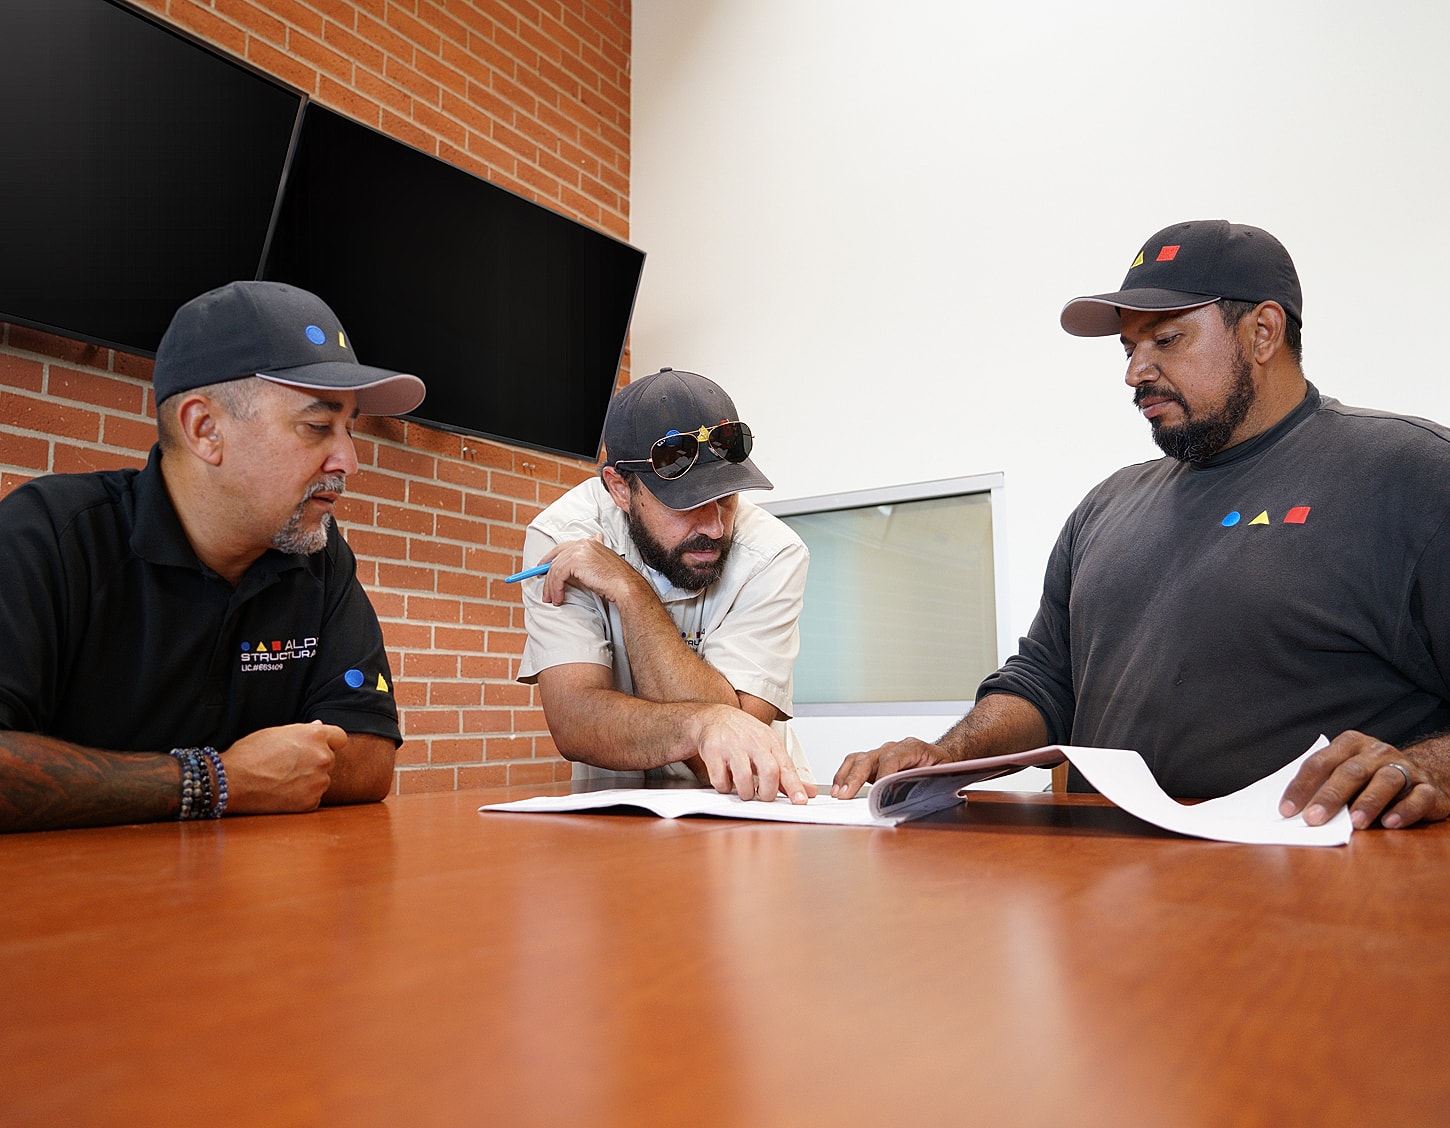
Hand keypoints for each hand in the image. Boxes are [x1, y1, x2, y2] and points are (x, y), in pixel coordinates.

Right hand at [221, 720, 346, 813]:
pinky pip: (313, 798)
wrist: (232, 781)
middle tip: (290, 766)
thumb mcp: (276, 733)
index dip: (329, 742)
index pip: (340, 738)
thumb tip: (319, 726)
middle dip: (315, 762)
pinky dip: (302, 797)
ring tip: (282, 780)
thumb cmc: (250, 753)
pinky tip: (282, 793)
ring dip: (309, 780)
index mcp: (315, 736)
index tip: (320, 747)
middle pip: (329, 760)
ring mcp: (318, 781)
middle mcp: (322, 757)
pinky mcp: (311, 802)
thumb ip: (303, 731)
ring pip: (321, 780)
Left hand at [538, 536, 641, 605]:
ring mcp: (578, 550)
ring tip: (552, 599)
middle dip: (548, 577)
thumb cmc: (615, 580)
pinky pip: (558, 576)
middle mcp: (583, 543)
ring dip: (551, 587)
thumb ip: (586, 563)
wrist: (624, 585)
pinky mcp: (575, 561)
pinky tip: (559, 598)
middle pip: (556, 559)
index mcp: (589, 542)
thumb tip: (573, 568)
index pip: (563, 548)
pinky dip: (556, 589)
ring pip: (555, 569)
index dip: (549, 558)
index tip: (542, 569)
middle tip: (545, 592)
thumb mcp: (598, 566)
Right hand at [687, 705, 814, 803]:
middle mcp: (753, 742)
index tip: (800, 801)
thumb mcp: (768, 747)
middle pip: (769, 771)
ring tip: (745, 791)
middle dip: (768, 793)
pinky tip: (727, 782)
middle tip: (763, 797)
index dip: (794, 786)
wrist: (714, 717)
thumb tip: (808, 791)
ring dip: (746, 793)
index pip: (787, 766)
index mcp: (770, 742)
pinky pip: (720, 780)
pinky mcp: (713, 752)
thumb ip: (786, 772)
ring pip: (744, 778)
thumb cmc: (744, 734)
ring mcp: (732, 746)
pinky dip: (725, 788)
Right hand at [832, 738, 949, 798]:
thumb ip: (929, 781)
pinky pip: (854, 764)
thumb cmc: (941, 767)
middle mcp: (893, 748)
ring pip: (857, 759)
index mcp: (913, 748)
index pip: (893, 758)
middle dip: (855, 777)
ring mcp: (881, 753)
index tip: (876, 790)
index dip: (883, 774)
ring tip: (838, 793)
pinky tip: (838, 789)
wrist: (940, 757)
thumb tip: (915, 794)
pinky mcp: (873, 762)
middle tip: (845, 794)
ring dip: (845, 776)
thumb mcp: (943, 773)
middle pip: (870, 758)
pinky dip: (844, 776)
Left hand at [1279, 730, 1449, 829]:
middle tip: (1313, 819)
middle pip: (1351, 772)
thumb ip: (1325, 787)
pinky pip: (1418, 797)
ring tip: (1355, 824)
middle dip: (1330, 796)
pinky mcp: (1429, 789)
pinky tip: (1390, 823)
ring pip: (1386, 781)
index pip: (1320, 763)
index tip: (1287, 810)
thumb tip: (1296, 814)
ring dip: (1368, 802)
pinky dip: (1404, 810)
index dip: (1302, 786)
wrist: (1424, 775)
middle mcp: (1378, 752)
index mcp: (1351, 744)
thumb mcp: (1346, 775)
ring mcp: (1405, 768)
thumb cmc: (1371, 779)